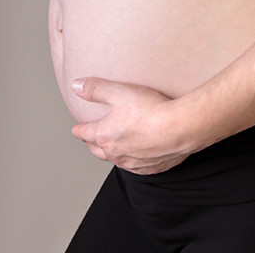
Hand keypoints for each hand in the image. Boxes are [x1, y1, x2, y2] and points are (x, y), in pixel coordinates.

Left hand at [71, 78, 191, 174]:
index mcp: (104, 136)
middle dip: (92, 143)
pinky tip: (135, 155)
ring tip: (111, 147)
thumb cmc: (149, 110)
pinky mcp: (150, 168)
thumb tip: (76, 86)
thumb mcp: (118, 91)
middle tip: (90, 139)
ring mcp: (132, 163)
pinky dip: (131, 160)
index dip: (78, 129)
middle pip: (97, 150)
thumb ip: (95, 89)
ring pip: (115, 160)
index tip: (76, 129)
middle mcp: (115, 153)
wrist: (178, 128)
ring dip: (111, 153)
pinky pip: (135, 166)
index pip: (84, 133)